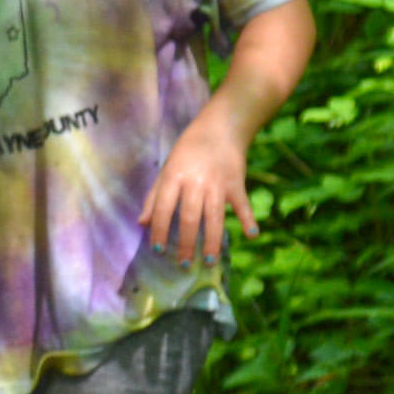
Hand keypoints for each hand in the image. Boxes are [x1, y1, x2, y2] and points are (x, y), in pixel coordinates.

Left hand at [141, 110, 257, 263]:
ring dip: (213, 240)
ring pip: (214, 216)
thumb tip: (142, 224)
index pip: (164, 209)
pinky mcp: (236, 183)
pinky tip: (251, 235)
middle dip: (187, 243)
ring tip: (210, 260)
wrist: (220, 128)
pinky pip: (242, 204)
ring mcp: (218, 184)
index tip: (158, 250)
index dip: (160, 230)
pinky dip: (248, 218)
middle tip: (185, 265)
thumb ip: (154, 198)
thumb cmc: (187, 152)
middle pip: (190, 217)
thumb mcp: (166, 170)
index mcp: (174, 178)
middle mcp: (196, 183)